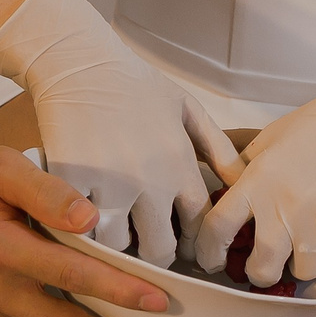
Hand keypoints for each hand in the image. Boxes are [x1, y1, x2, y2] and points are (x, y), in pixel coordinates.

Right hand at [0, 0, 238, 258]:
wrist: (80, 61)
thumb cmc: (135, 84)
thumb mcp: (188, 109)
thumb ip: (219, 149)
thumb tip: (244, 183)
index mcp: (181, 165)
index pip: (199, 226)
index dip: (193, 242)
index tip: (184, 245)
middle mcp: (150, 181)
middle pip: (160, 249)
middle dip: (157, 255)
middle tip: (148, 250)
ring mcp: (108, 184)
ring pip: (119, 247)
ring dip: (118, 248)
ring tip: (116, 240)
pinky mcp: (71, 183)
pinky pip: (78, 230)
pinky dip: (82, 234)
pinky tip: (84, 227)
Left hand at [198, 47, 315, 285]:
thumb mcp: (273, 138)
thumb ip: (247, 169)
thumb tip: (225, 196)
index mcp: (259, 180)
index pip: (217, 227)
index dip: (207, 251)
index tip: (211, 260)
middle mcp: (285, 206)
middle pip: (261, 268)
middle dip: (259, 274)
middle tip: (265, 266)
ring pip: (303, 271)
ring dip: (303, 262)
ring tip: (311, 238)